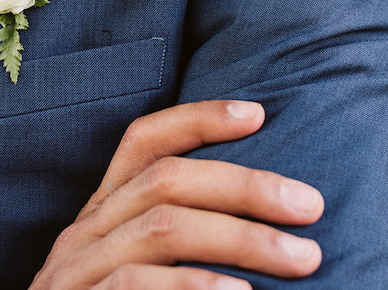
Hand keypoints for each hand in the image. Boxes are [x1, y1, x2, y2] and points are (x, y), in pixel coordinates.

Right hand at [28, 100, 323, 288]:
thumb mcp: (141, 271)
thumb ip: (181, 240)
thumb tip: (272, 217)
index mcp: (103, 215)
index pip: (142, 143)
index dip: (197, 120)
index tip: (258, 115)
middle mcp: (84, 234)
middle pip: (166, 181)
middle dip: (246, 187)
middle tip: (311, 206)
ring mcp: (76, 274)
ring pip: (161, 230)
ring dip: (242, 239)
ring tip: (303, 259)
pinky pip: (138, 287)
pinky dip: (196, 287)